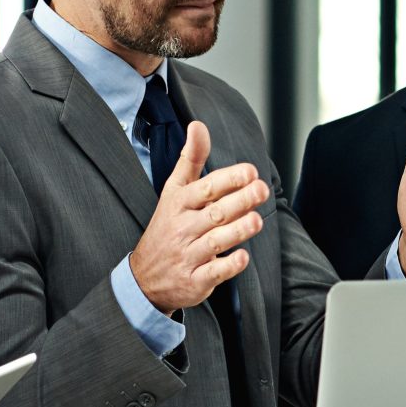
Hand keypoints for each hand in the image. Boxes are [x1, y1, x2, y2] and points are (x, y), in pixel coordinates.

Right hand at [129, 120, 270, 312]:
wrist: (144, 277)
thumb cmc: (167, 226)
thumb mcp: (174, 191)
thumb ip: (191, 160)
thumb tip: (198, 125)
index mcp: (179, 204)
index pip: (205, 188)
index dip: (228, 179)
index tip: (250, 171)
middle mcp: (183, 228)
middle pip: (214, 213)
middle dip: (239, 201)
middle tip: (261, 190)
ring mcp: (188, 255)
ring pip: (215, 241)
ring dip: (237, 231)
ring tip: (257, 220)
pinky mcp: (194, 280)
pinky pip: (213, 273)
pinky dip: (228, 266)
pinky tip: (243, 257)